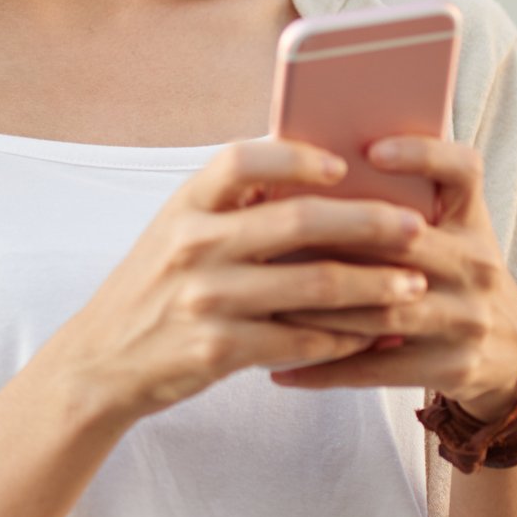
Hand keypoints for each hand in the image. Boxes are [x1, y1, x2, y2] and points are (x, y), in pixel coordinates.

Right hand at [44, 138, 437, 424]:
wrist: (101, 360)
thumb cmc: (154, 287)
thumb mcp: (177, 231)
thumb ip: (233, 206)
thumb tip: (319, 178)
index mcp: (186, 206)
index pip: (243, 160)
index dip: (297, 157)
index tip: (343, 165)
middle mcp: (194, 245)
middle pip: (298, 221)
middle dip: (368, 223)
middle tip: (415, 229)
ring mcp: (206, 299)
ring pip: (314, 285)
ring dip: (374, 286)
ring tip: (414, 287)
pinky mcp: (220, 350)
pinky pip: (302, 338)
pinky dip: (345, 337)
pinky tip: (373, 335)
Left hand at [266, 135, 516, 420]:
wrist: (512, 353)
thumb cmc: (451, 276)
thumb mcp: (446, 234)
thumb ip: (397, 205)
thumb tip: (301, 175)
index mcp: (470, 221)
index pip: (463, 171)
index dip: (422, 154)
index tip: (371, 149)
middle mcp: (476, 266)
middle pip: (406, 243)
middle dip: (336, 238)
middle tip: (272, 232)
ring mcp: (467, 319)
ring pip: (383, 309)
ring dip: (318, 307)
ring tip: (263, 298)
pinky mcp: (453, 367)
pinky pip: (378, 368)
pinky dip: (325, 369)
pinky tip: (279, 369)